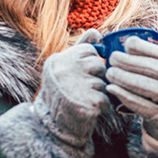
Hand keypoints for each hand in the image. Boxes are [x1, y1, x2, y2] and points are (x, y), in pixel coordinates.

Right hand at [34, 28, 110, 147]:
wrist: (52, 126)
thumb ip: (81, 47)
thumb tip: (96, 31)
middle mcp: (65, 71)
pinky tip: (88, 109)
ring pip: (103, 83)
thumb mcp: (65, 66)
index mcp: (60, 59)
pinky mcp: (87, 104)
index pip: (89, 50)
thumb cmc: (62, 92)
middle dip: (96, 77)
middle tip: (82, 88)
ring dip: (98, 93)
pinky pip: (106, 99)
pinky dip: (102, 106)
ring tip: (83, 99)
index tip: (80, 74)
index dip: (90, 63)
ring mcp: (76, 87)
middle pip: (99, 65)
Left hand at [105, 38, 157, 140]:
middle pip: (153, 70)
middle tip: (112, 58)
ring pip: (146, 86)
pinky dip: (124, 95)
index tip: (127, 44)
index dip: (145, 48)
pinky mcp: (157, 114)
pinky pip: (139, 104)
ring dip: (125, 78)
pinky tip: (111, 88)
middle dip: (130, 62)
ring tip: (109, 72)